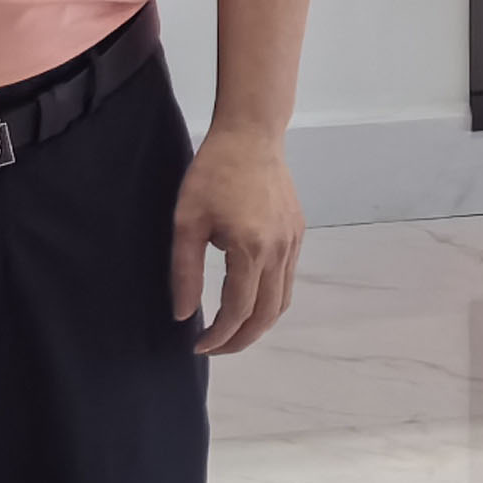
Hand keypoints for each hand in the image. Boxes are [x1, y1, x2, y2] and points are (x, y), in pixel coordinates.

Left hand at [170, 131, 303, 353]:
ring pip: (283, 301)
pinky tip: (249, 298)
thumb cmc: (213, 173)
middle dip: (240, 340)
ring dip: (259, 324)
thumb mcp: (187, 222)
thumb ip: (185, 272)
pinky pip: (288, 279)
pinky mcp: (297, 232)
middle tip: (214, 348)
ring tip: (232, 331)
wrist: (252, 134)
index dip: (217, 336)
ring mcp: (293, 242)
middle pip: (267, 315)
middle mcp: (279, 251)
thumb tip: (184, 315)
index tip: (196, 344)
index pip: (238, 311)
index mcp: (250, 249)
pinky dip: (271, 300)